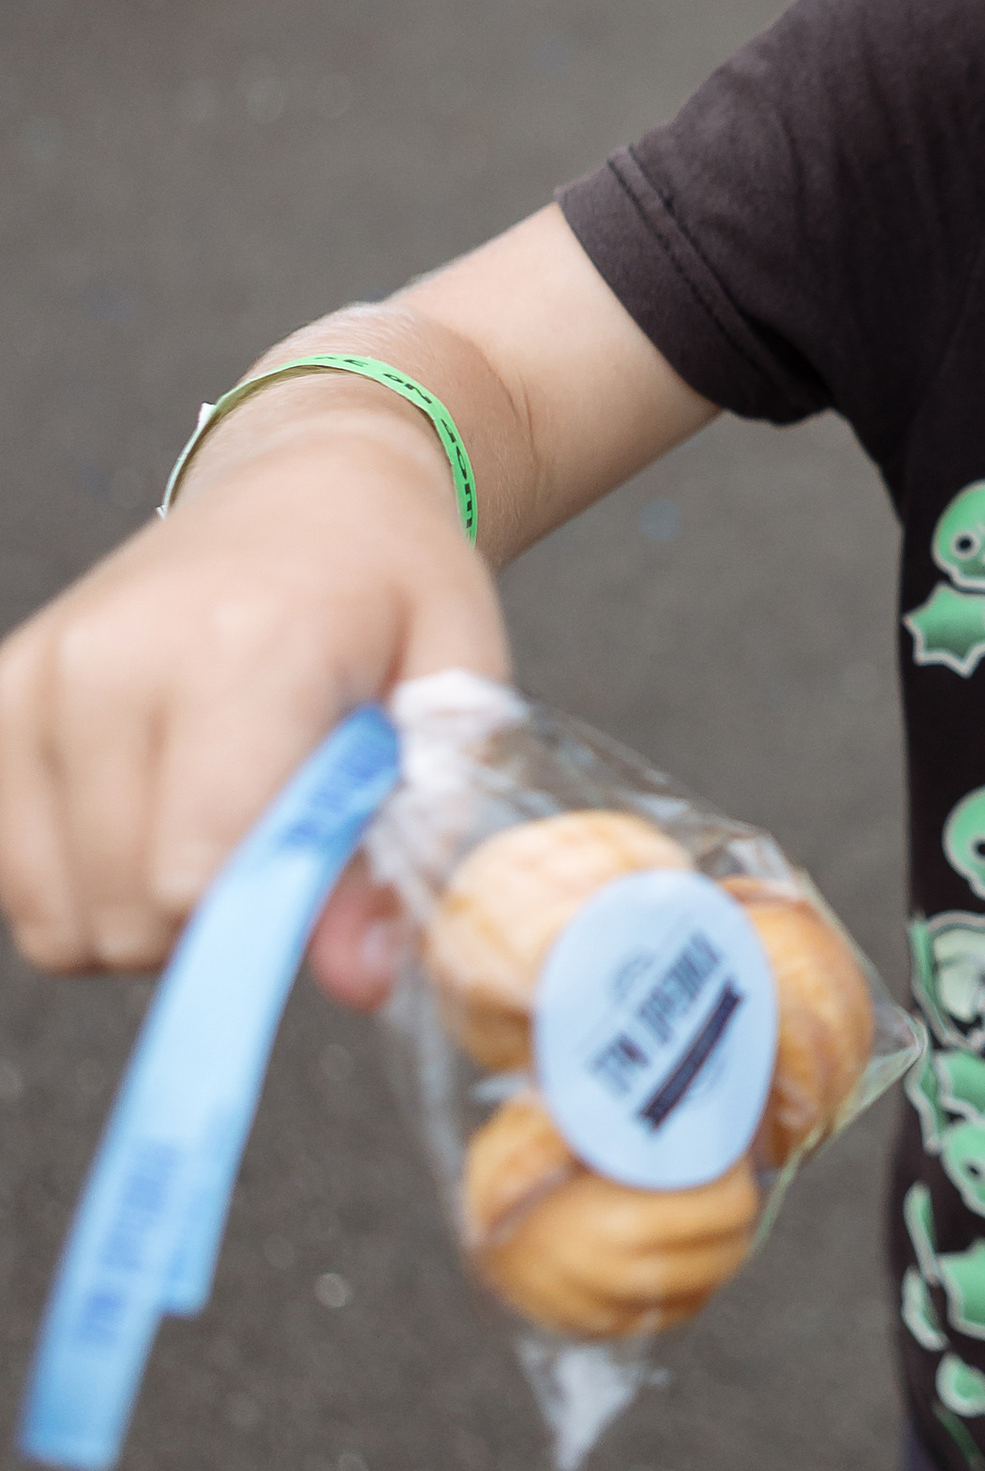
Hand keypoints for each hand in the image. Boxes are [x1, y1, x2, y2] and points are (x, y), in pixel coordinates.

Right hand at [0, 435, 505, 996]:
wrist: (303, 489)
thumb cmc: (390, 592)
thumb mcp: (453, 692)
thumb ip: (416, 834)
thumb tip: (362, 981)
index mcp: (245, 651)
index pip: (195, 874)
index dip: (261, 924)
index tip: (318, 889)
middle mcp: (114, 662)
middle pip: (126, 916)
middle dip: (212, 924)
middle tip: (277, 838)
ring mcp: (39, 679)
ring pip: (57, 920)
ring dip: (141, 913)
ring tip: (215, 820)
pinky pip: (6, 876)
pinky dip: (77, 883)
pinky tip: (149, 814)